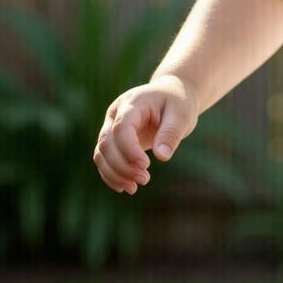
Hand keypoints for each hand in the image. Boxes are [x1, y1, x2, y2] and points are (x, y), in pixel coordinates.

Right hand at [93, 74, 197, 194]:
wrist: (172, 94)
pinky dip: (111, 174)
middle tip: (145, 179)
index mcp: (132, 103)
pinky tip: (125, 187)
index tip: (146, 165)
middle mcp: (116, 114)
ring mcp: (112, 126)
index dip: (129, 149)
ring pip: (101, 153)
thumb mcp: (182, 114)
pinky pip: (104, 158)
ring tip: (134, 188)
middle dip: (122, 165)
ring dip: (114, 173)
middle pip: (107, 143)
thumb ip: (171, 133)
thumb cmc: (178, 102)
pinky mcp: (115, 139)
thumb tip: (162, 157)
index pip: (121, 128)